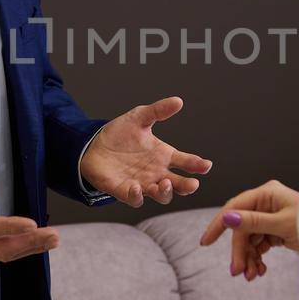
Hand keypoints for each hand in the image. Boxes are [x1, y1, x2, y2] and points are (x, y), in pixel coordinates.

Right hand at [0, 149, 58, 261]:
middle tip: (53, 234)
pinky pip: (0, 252)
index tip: (31, 223)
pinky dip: (21, 248)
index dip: (8, 227)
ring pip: (3, 253)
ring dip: (30, 247)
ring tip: (53, 238)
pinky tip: (38, 242)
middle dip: (28, 242)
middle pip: (0, 247)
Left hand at [79, 96, 212, 206]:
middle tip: (193, 184)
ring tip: (166, 183)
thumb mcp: (139, 117)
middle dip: (187, 186)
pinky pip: (135, 199)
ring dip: (166, 192)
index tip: (206, 165)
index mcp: (163, 155)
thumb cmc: (119, 133)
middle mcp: (157, 172)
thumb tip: (178, 101)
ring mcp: (143, 183)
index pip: (186, 162)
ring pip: (161, 195)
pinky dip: (137, 195)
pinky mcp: (125, 191)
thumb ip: (158, 111)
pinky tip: (137, 186)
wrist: (92, 145)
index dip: (197, 165)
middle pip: (179, 184)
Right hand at [198, 179, 298, 280]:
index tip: (205, 243)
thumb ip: (253, 222)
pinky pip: (260, 245)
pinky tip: (260, 271)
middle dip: (240, 251)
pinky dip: (258, 258)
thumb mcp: (283, 224)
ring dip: (249, 258)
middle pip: (242, 228)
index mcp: (267, 193)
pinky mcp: (276, 229)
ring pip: (250, 239)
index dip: (219, 225)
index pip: (235, 207)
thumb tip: (227, 217)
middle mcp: (267, 202)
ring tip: (253, 276)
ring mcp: (272, 216)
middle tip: (238, 273)